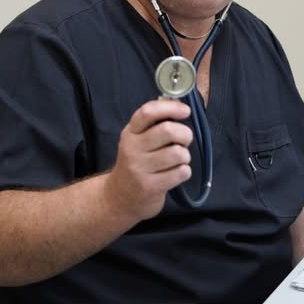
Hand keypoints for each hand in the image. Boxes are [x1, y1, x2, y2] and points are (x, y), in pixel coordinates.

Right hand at [106, 99, 192, 221]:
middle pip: (168, 130)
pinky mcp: (150, 187)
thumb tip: (178, 105)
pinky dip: (184, 171)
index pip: (148, 112)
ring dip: (185, 155)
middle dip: (185, 134)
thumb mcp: (137, 140)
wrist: (119, 198)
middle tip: (184, 141)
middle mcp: (132, 148)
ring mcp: (140, 169)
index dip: (170, 107)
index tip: (185, 111)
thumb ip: (154, 124)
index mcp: (130, 133)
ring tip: (178, 160)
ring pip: (177, 153)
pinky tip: (176, 173)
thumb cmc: (136, 163)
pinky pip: (180, 172)